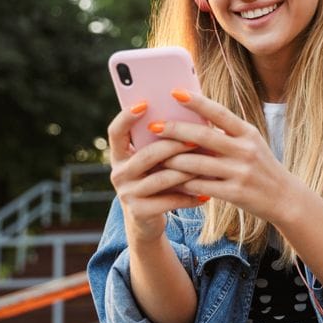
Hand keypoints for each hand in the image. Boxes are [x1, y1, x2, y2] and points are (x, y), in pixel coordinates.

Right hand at [107, 101, 205, 241]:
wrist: (146, 218)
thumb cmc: (155, 177)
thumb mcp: (153, 160)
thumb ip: (161, 141)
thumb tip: (192, 115)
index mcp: (119, 154)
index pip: (116, 131)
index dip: (126, 117)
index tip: (145, 103)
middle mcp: (119, 173)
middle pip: (146, 155)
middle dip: (174, 146)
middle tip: (196, 139)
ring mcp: (127, 194)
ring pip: (161, 178)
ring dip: (186, 171)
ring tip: (206, 165)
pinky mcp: (140, 212)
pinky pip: (169, 201)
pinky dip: (190, 197)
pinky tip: (206, 193)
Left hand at [155, 89, 295, 223]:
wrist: (285, 198)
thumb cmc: (261, 167)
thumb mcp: (251, 144)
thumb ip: (227, 132)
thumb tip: (194, 117)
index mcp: (248, 133)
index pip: (219, 113)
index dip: (197, 102)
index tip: (175, 92)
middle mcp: (245, 150)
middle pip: (204, 136)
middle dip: (175, 130)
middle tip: (154, 126)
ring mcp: (240, 172)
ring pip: (197, 163)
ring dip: (173, 160)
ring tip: (156, 156)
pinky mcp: (235, 193)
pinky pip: (201, 186)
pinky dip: (183, 183)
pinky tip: (170, 180)